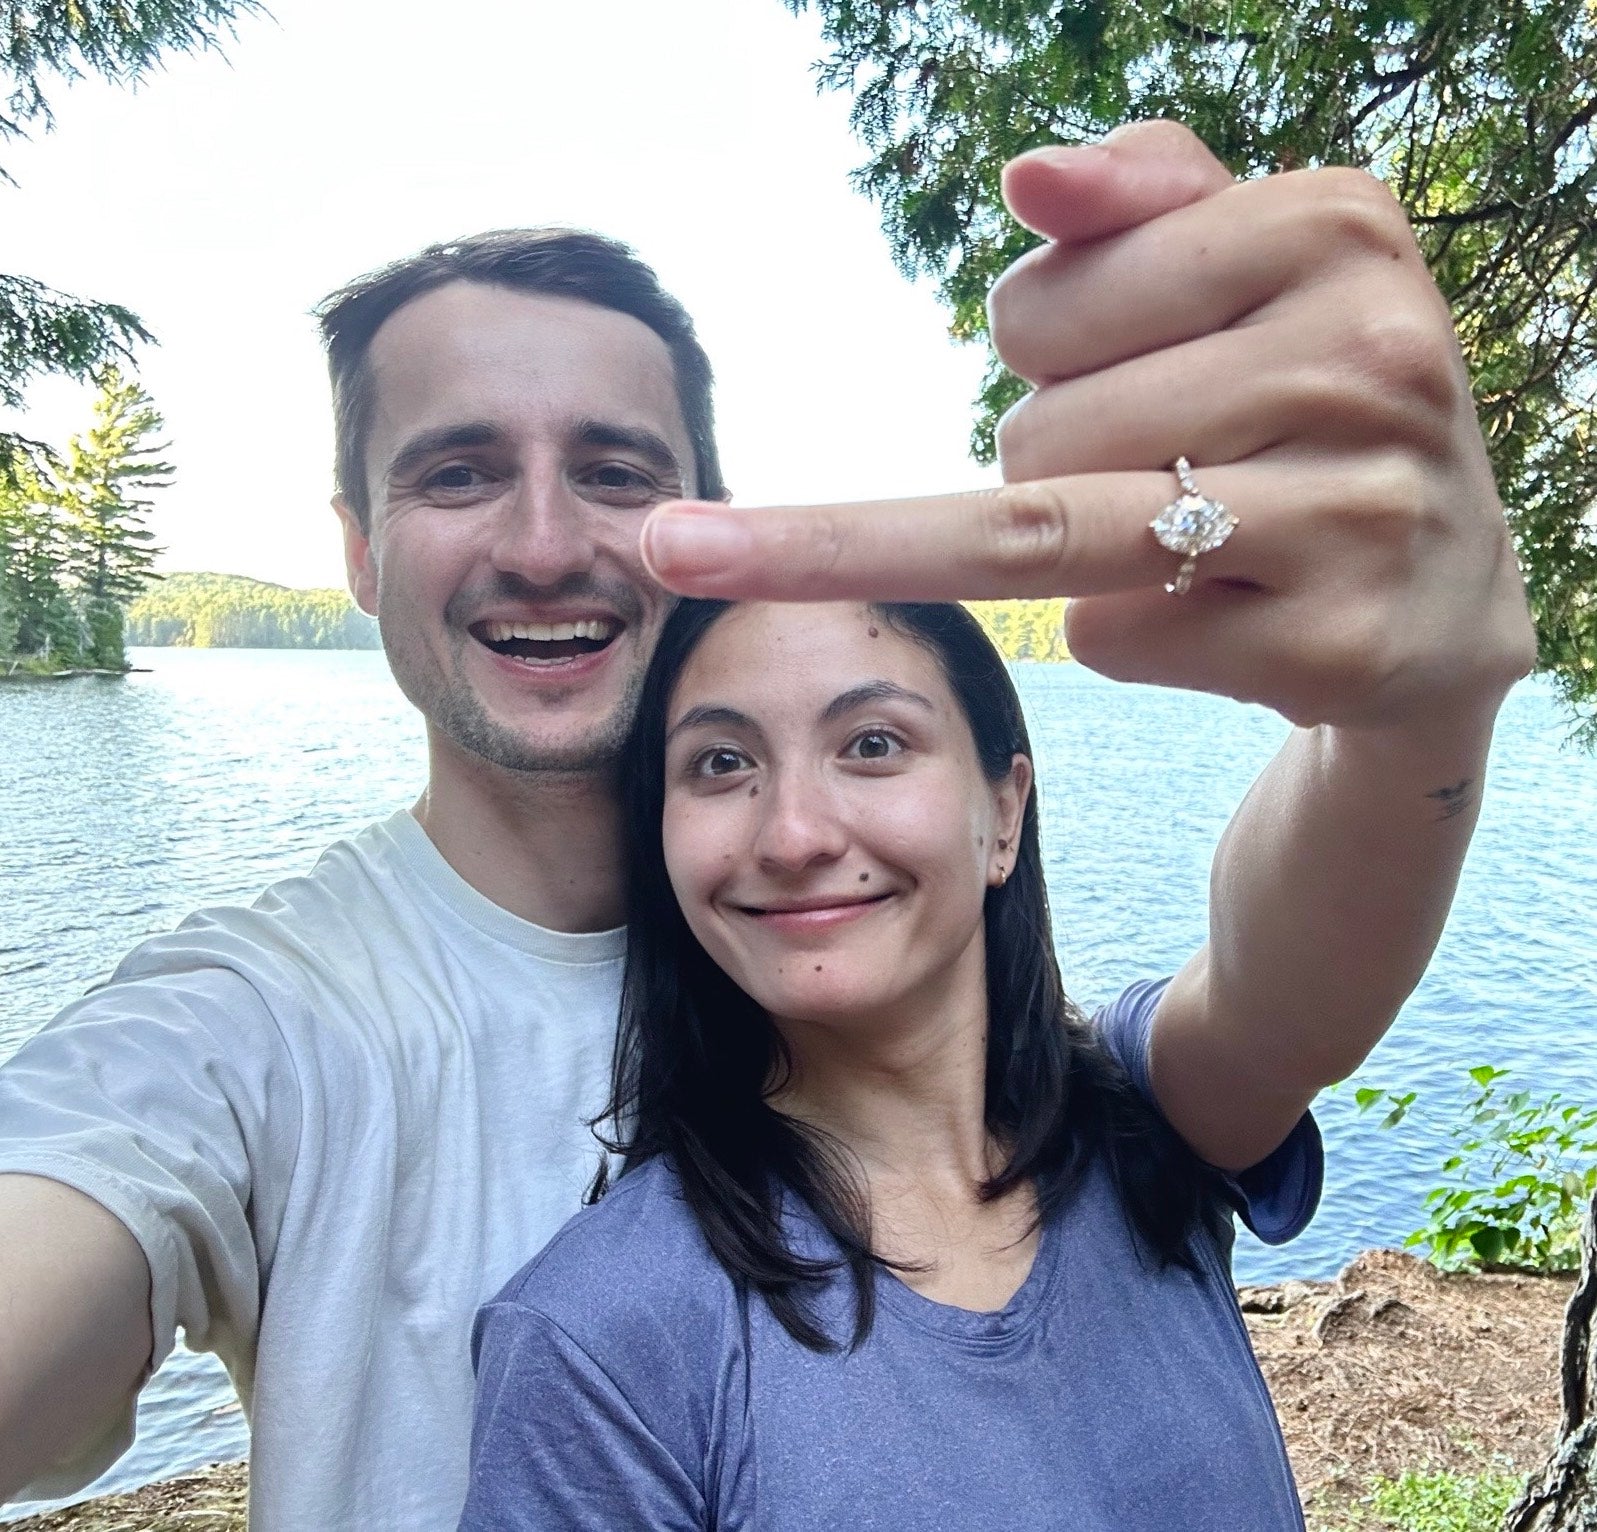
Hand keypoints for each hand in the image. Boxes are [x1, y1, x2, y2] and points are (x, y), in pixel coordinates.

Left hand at [640, 122, 1533, 731]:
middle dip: (1058, 465)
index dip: (1045, 360)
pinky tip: (1217, 608)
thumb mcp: (1248, 265)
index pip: (1033, 312)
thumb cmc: (1308, 407)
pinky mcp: (1331, 645)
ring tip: (1158, 535)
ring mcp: (1358, 510)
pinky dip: (1121, 631)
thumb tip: (1029, 177)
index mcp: (1337, 229)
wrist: (1444, 591)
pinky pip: (1106, 636)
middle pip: (1039, 434)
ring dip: (1066, 549)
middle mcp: (1367, 358)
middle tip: (1162, 466)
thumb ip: (1134, 196)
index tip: (1132, 367)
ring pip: (1058, 535)